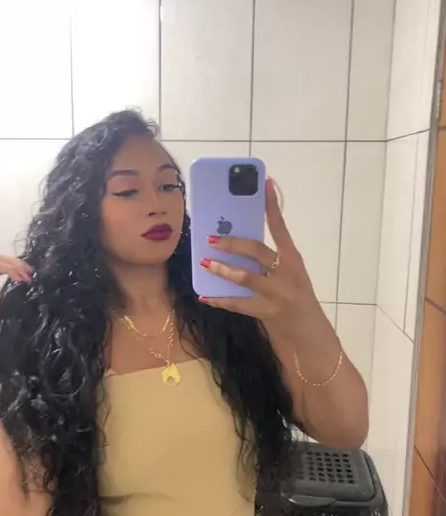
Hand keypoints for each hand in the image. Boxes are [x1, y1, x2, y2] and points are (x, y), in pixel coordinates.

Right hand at [0, 256, 32, 346]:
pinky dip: (9, 269)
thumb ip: (4, 294)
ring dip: (15, 265)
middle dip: (17, 263)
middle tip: (30, 272)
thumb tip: (19, 290)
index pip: (0, 266)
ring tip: (26, 275)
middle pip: (0, 259)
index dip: (16, 267)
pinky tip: (18, 278)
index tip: (29, 275)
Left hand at [198, 178, 334, 347]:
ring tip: (205, 263)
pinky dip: (219, 300)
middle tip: (211, 238)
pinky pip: (238, 304)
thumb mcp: (290, 272)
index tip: (265, 184)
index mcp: (293, 259)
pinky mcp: (266, 312)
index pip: (281, 228)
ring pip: (245, 278)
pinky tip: (205, 295)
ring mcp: (277, 294)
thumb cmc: (296, 295)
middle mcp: (286, 273)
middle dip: (233, 244)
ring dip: (223, 270)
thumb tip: (236, 240)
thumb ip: (269, 259)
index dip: (272, 206)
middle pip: (257, 252)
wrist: (310, 331)